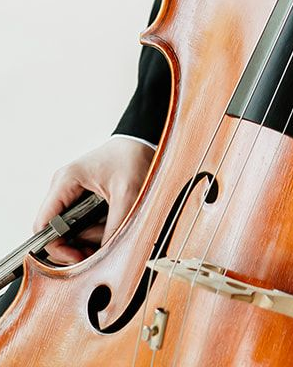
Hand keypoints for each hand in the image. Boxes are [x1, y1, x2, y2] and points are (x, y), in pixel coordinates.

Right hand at [33, 136, 154, 263]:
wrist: (142, 140)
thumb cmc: (133, 157)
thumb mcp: (128, 194)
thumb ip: (115, 227)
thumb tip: (103, 257)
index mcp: (66, 181)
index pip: (43, 225)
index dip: (57, 248)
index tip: (79, 258)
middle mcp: (63, 188)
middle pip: (56, 232)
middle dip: (78, 245)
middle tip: (101, 250)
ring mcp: (71, 193)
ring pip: (71, 231)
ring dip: (91, 237)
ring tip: (113, 226)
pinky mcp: (82, 198)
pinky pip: (82, 224)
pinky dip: (97, 229)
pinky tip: (112, 221)